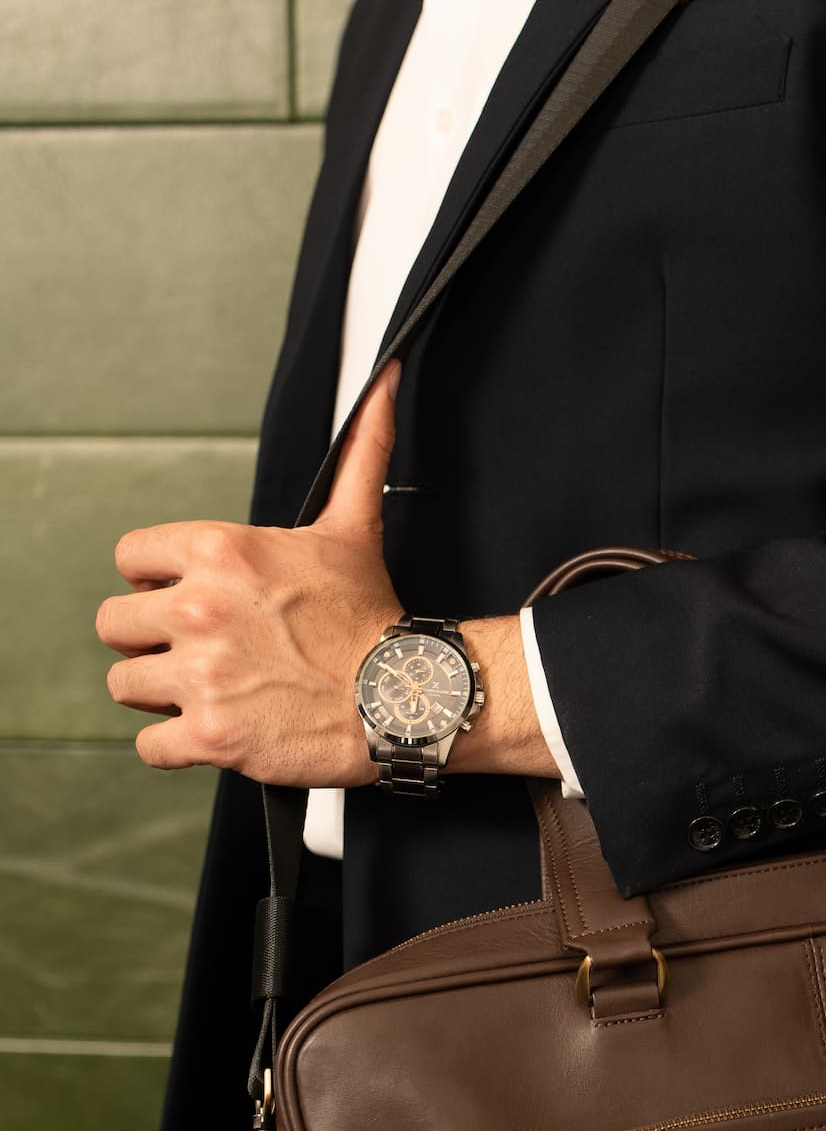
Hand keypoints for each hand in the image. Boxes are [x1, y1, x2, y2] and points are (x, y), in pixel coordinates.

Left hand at [97, 366, 405, 786]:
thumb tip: (383, 383)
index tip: (195, 600)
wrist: (405, 697)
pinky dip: (177, 746)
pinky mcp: (210, 736)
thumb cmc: (372, 617)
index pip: (130, 560)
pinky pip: (151, 746)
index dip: (160, 583)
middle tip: (203, 651)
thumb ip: (358, 453)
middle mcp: (200, 611)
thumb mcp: (352, 527)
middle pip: (116, 626)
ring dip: (162, 694)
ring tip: (213, 690)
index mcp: (218, 553)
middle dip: (154, 641)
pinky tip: (217, 729)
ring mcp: (201, 677)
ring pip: (126, 686)